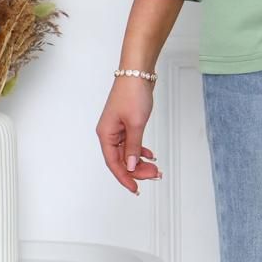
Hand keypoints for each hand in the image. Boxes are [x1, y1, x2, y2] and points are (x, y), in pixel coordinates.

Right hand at [96, 78, 162, 194]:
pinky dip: (141, 150)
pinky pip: (131, 143)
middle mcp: (109, 133)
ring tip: (155, 168)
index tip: (136, 189)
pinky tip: (150, 155)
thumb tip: (131, 166)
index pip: (113, 163)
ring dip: (141, 161)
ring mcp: (117, 128)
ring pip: (128, 152)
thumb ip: (133, 147)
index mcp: (106, 134)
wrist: (138, 72)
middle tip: (154, 175)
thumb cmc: (132, 93)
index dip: (125, 178)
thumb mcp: (136, 124)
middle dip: (137, 170)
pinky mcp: (126, 123)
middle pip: (121, 160)